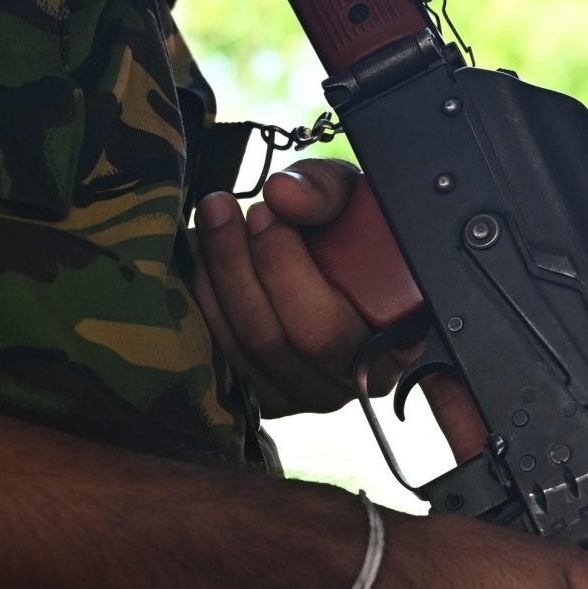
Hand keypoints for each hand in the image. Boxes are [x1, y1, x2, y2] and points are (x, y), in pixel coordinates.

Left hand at [191, 160, 421, 417]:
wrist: (330, 258)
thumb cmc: (351, 233)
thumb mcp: (352, 197)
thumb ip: (327, 190)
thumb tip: (282, 194)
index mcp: (390, 340)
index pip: (330, 328)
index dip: (286, 271)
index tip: (264, 212)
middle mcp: (348, 381)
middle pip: (277, 340)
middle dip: (238, 265)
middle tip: (225, 208)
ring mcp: (301, 396)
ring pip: (241, 351)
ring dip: (212, 279)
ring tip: (211, 221)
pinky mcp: (262, 399)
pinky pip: (217, 362)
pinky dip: (199, 307)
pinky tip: (197, 260)